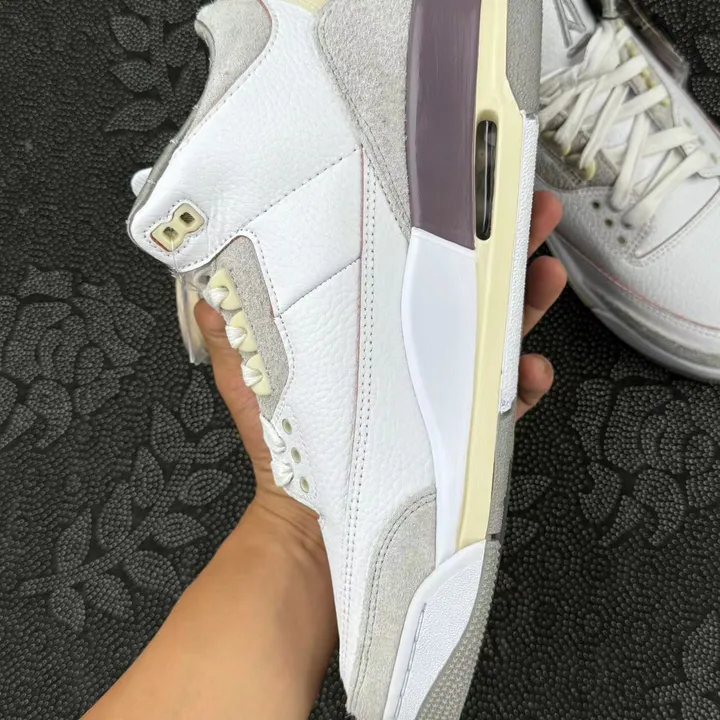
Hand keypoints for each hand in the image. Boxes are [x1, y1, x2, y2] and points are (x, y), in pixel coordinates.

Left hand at [195, 191, 564, 517]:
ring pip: (493, 334)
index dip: (431, 232)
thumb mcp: (249, 376)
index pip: (405, 268)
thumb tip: (204, 281)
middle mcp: (406, 350)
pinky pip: (504, 401)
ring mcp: (438, 386)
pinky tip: (531, 370)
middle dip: (496, 248)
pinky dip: (524, 386)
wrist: (311, 521)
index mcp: (367, 328)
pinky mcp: (459, 427)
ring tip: (540, 276)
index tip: (451, 196)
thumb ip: (232, 326)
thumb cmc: (283, 445)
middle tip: (520, 214)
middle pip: (460, 289)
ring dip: (524, 302)